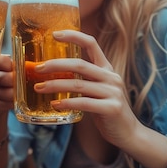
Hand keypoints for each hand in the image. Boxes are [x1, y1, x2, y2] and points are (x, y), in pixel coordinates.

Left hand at [32, 30, 141, 147]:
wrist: (129, 133)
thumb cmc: (106, 110)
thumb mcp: (96, 89)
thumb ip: (82, 80)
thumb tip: (52, 74)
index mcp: (106, 68)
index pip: (91, 43)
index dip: (73, 36)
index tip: (54, 34)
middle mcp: (111, 77)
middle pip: (79, 64)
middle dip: (55, 65)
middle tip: (38, 68)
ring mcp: (113, 92)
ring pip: (78, 84)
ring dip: (55, 85)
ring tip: (39, 87)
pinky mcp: (112, 108)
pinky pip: (84, 103)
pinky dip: (67, 103)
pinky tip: (55, 104)